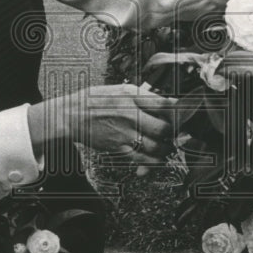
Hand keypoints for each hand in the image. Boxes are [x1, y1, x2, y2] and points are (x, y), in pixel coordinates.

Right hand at [29, 83, 175, 165]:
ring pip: (158, 147)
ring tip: (165, 147)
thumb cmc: (94, 100)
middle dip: (173, 133)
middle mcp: (131, 114)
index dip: (179, 111)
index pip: (165, 104)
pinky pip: (143, 159)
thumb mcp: (119, 89)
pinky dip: (153, 163)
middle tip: (173, 135)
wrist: (70, 115)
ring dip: (166, 149)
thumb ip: (141, 95)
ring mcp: (125, 132)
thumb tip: (164, 99)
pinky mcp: (119, 147)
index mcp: (133, 96)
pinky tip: (156, 160)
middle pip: (165, 128)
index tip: (182, 116)